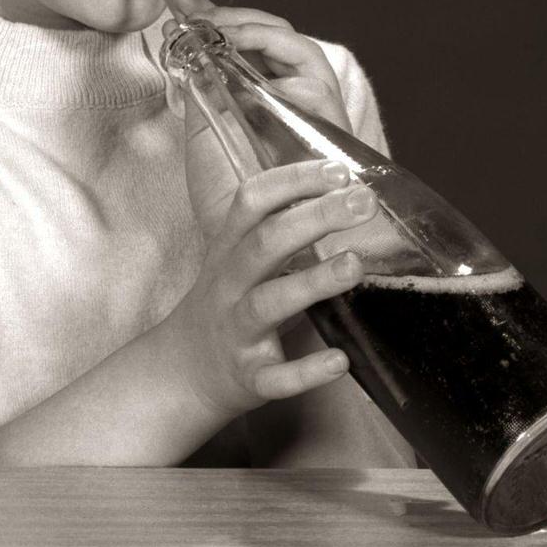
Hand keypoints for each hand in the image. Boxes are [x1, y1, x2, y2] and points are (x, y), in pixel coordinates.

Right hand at [160, 159, 375, 419]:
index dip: (292, 180)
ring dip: (312, 282)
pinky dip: (306, 372)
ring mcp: (237, 331)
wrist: (183, 371)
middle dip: (314, 217)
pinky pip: (276, 377)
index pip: (252, 201)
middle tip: (363, 202)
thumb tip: (342, 185)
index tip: (338, 170)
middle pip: (266, 243)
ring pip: (268, 303)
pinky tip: (340, 361)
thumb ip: (279, 224)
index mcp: (228, 247)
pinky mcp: (250, 376)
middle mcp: (229, 284)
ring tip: (354, 264)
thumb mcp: (237, 256)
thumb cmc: (228, 301)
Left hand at [172, 0, 351, 238]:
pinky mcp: (328, 119)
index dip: (219, 21)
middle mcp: (292, 98)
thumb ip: (199, 93)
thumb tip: (183, 47)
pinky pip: (310, 74)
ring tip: (216, 28)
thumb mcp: (205, 135)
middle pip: (275, 37)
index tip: (183, 8)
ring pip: (296, 45)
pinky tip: (239, 52)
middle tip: (194, 13)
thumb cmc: (231, 201)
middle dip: (233, 17)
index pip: (248, 45)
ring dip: (253, 29)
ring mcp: (312, 107)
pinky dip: (275, 56)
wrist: (252, 249)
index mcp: (262, 99)